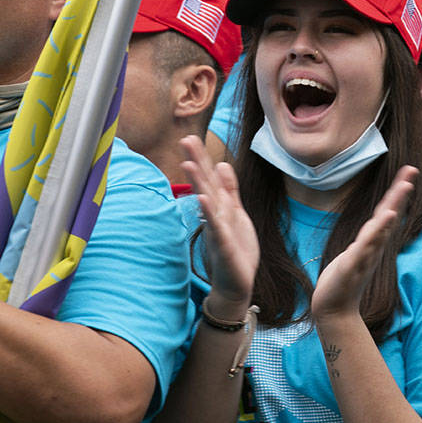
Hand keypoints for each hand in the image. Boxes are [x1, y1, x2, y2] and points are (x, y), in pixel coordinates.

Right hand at [179, 136, 257, 308]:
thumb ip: (230, 191)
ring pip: (207, 203)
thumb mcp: (236, 214)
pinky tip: (203, 198)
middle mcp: (215, 216)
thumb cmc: (235, 250)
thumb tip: (222, 164)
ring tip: (189, 163)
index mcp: (219, 208)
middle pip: (204, 185)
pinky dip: (210, 213)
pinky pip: (215, 226)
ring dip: (198, 183)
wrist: (236, 284)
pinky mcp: (223, 246)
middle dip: (196, 163)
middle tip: (185, 139)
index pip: (209, 179)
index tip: (191, 137)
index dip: (201, 159)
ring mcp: (217, 230)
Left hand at [311, 166, 416, 319]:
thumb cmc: (344, 280)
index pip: (388, 211)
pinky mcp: (352, 267)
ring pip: (379, 232)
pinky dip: (374, 234)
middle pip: (389, 216)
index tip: (409, 171)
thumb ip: (369, 238)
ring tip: (400, 192)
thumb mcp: (358, 252)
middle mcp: (373, 247)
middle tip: (411, 173)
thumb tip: (377, 225)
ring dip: (389, 215)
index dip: (398, 191)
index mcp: (373, 241)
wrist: (335, 309)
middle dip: (399, 195)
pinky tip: (384, 220)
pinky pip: (364, 248)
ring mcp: (364, 257)